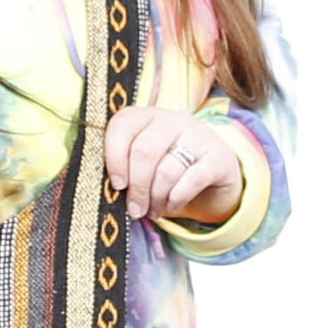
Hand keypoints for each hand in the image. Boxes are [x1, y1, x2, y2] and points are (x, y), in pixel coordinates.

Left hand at [104, 108, 243, 224]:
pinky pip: (192, 180)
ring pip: (166, 170)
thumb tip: (108, 190)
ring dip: (156, 198)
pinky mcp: (218, 156)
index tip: (116, 185)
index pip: (122, 126)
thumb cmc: (168, 169)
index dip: (114, 157)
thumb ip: (125, 167)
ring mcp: (198, 135)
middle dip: (136, 186)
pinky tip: (171, 205)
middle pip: (144, 151)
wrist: (215, 174)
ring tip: (152, 211)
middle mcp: (172, 119)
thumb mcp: (144, 163)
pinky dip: (177, 198)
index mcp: (146, 116)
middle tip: (134, 209)